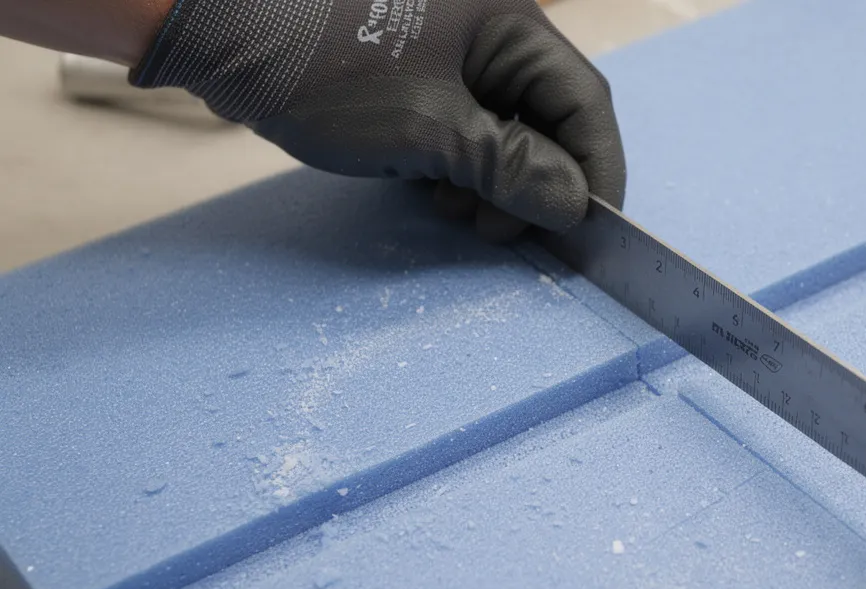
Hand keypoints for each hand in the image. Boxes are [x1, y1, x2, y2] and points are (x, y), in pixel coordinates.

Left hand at [131, 0, 624, 241]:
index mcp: (510, 24)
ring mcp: (450, 49)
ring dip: (495, 182)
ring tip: (456, 211)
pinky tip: (429, 189)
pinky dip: (460, 165)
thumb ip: (512, 168)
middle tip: (501, 229)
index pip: (584, 102)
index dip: (596, 171)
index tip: (591, 229)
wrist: (212, 25)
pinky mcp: (415, 71)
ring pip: (506, 128)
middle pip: (548, 118)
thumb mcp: (428, 129)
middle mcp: (490, 31)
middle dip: (537, 184)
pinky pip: (465, 125)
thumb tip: (573, 203)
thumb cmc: (319, 63)